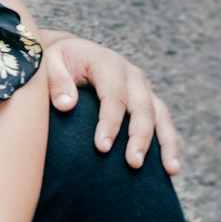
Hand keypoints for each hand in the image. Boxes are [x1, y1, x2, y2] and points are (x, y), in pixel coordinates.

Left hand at [40, 30, 180, 174]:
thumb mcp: (48, 62)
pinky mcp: (147, 99)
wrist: (70, 51)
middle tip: (133, 163)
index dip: (110, 122)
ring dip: (166, 143)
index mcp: (107, 63)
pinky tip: (172, 166)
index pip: (113, 95)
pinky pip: (163, 121)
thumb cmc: (57, 60)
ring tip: (171, 170)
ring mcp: (142, 88)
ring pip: (160, 115)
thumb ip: (56, 80)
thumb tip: (66, 105)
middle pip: (141, 107)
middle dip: (139, 136)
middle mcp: (130, 74)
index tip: (102, 147)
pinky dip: (170, 142)